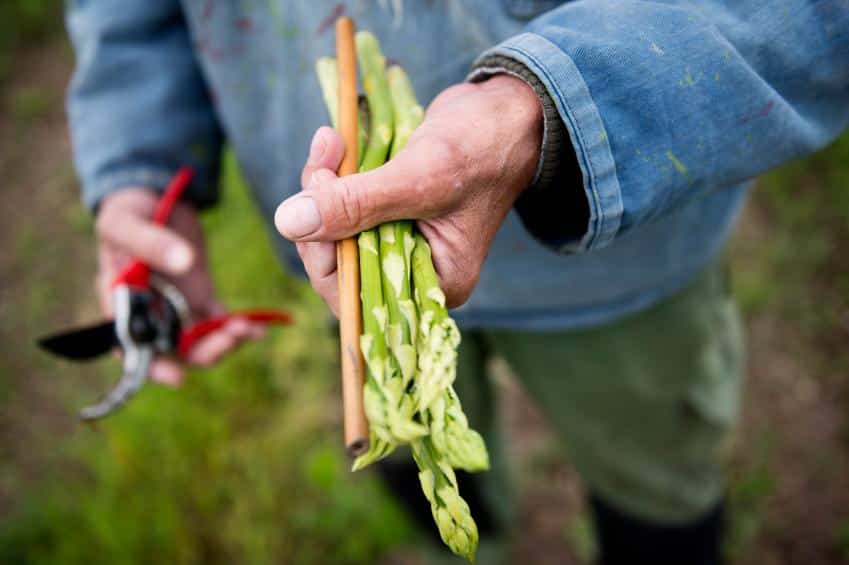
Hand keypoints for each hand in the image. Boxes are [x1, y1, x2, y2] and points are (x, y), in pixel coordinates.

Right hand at [96, 188, 263, 384]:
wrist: (153, 194)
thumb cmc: (128, 211)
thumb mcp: (128, 223)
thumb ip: (151, 242)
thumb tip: (184, 262)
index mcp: (121, 302)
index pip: (132, 347)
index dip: (153, 367)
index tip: (178, 378)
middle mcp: (149, 312)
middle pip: (173, 348)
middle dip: (202, 351)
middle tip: (229, 339)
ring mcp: (175, 306)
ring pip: (200, 339)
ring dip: (223, 341)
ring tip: (247, 329)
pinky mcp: (199, 295)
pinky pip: (218, 319)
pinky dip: (237, 326)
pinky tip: (259, 327)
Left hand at [275, 75, 541, 313]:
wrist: (502, 111)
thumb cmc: (479, 148)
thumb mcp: (418, 178)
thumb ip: (356, 204)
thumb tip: (288, 223)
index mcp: (435, 281)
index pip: (359, 296)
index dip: (326, 258)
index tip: (314, 207)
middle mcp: (414, 268)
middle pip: (340, 261)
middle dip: (319, 213)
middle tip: (322, 160)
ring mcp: (399, 237)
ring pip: (335, 228)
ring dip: (322, 185)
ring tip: (330, 141)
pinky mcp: (387, 208)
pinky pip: (343, 203)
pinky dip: (332, 173)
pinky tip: (333, 142)